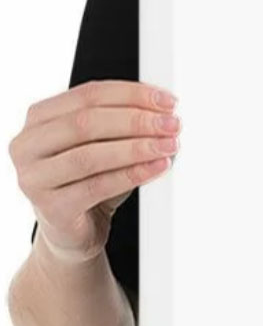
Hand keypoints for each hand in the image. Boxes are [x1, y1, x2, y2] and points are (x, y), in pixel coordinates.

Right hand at [8, 80, 180, 261]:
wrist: (73, 231)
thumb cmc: (87, 180)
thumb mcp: (102, 144)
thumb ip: (123, 122)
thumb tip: (164, 112)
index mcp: (39, 118)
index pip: (88, 94)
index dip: (132, 94)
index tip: (166, 101)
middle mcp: (28, 145)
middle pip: (86, 122)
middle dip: (136, 121)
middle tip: (171, 124)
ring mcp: (34, 178)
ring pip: (90, 156)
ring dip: (136, 148)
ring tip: (168, 146)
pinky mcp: (51, 209)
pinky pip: (97, 187)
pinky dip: (132, 175)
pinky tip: (157, 168)